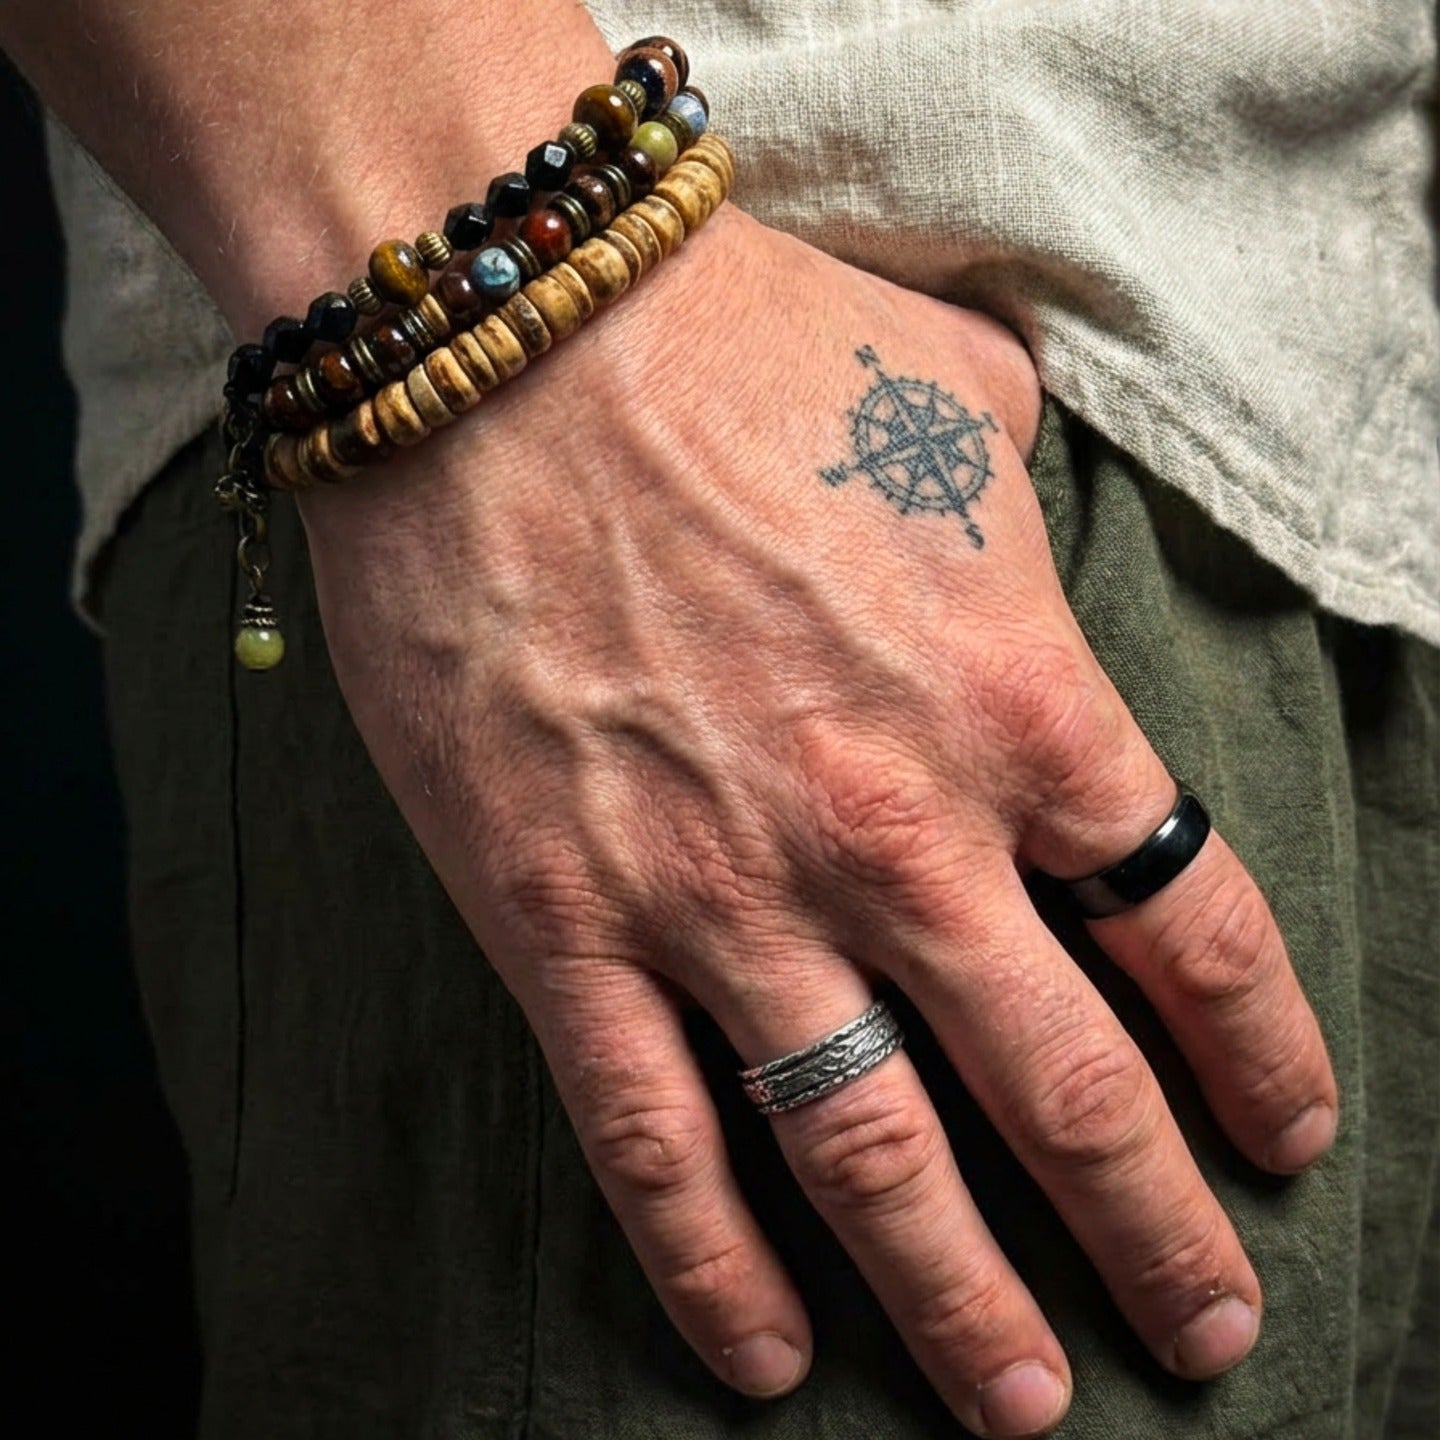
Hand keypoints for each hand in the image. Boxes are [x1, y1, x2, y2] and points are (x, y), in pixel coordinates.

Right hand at [298, 206, 1336, 1437]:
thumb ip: (1022, 499)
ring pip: (877, 1161)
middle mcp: (897, 835)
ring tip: (1023, 1401)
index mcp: (1015, 704)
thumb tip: (1025, 533)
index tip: (1286, 1140)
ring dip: (966, 1300)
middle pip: (1073, 1092)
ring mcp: (725, 898)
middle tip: (1207, 1328)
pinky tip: (769, 1350)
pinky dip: (717, 1269)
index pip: (1191, 933)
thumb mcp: (947, 391)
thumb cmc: (734, 347)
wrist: (506, 343)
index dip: (1261, 1057)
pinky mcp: (566, 922)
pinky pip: (657, 1143)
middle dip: (1158, 1234)